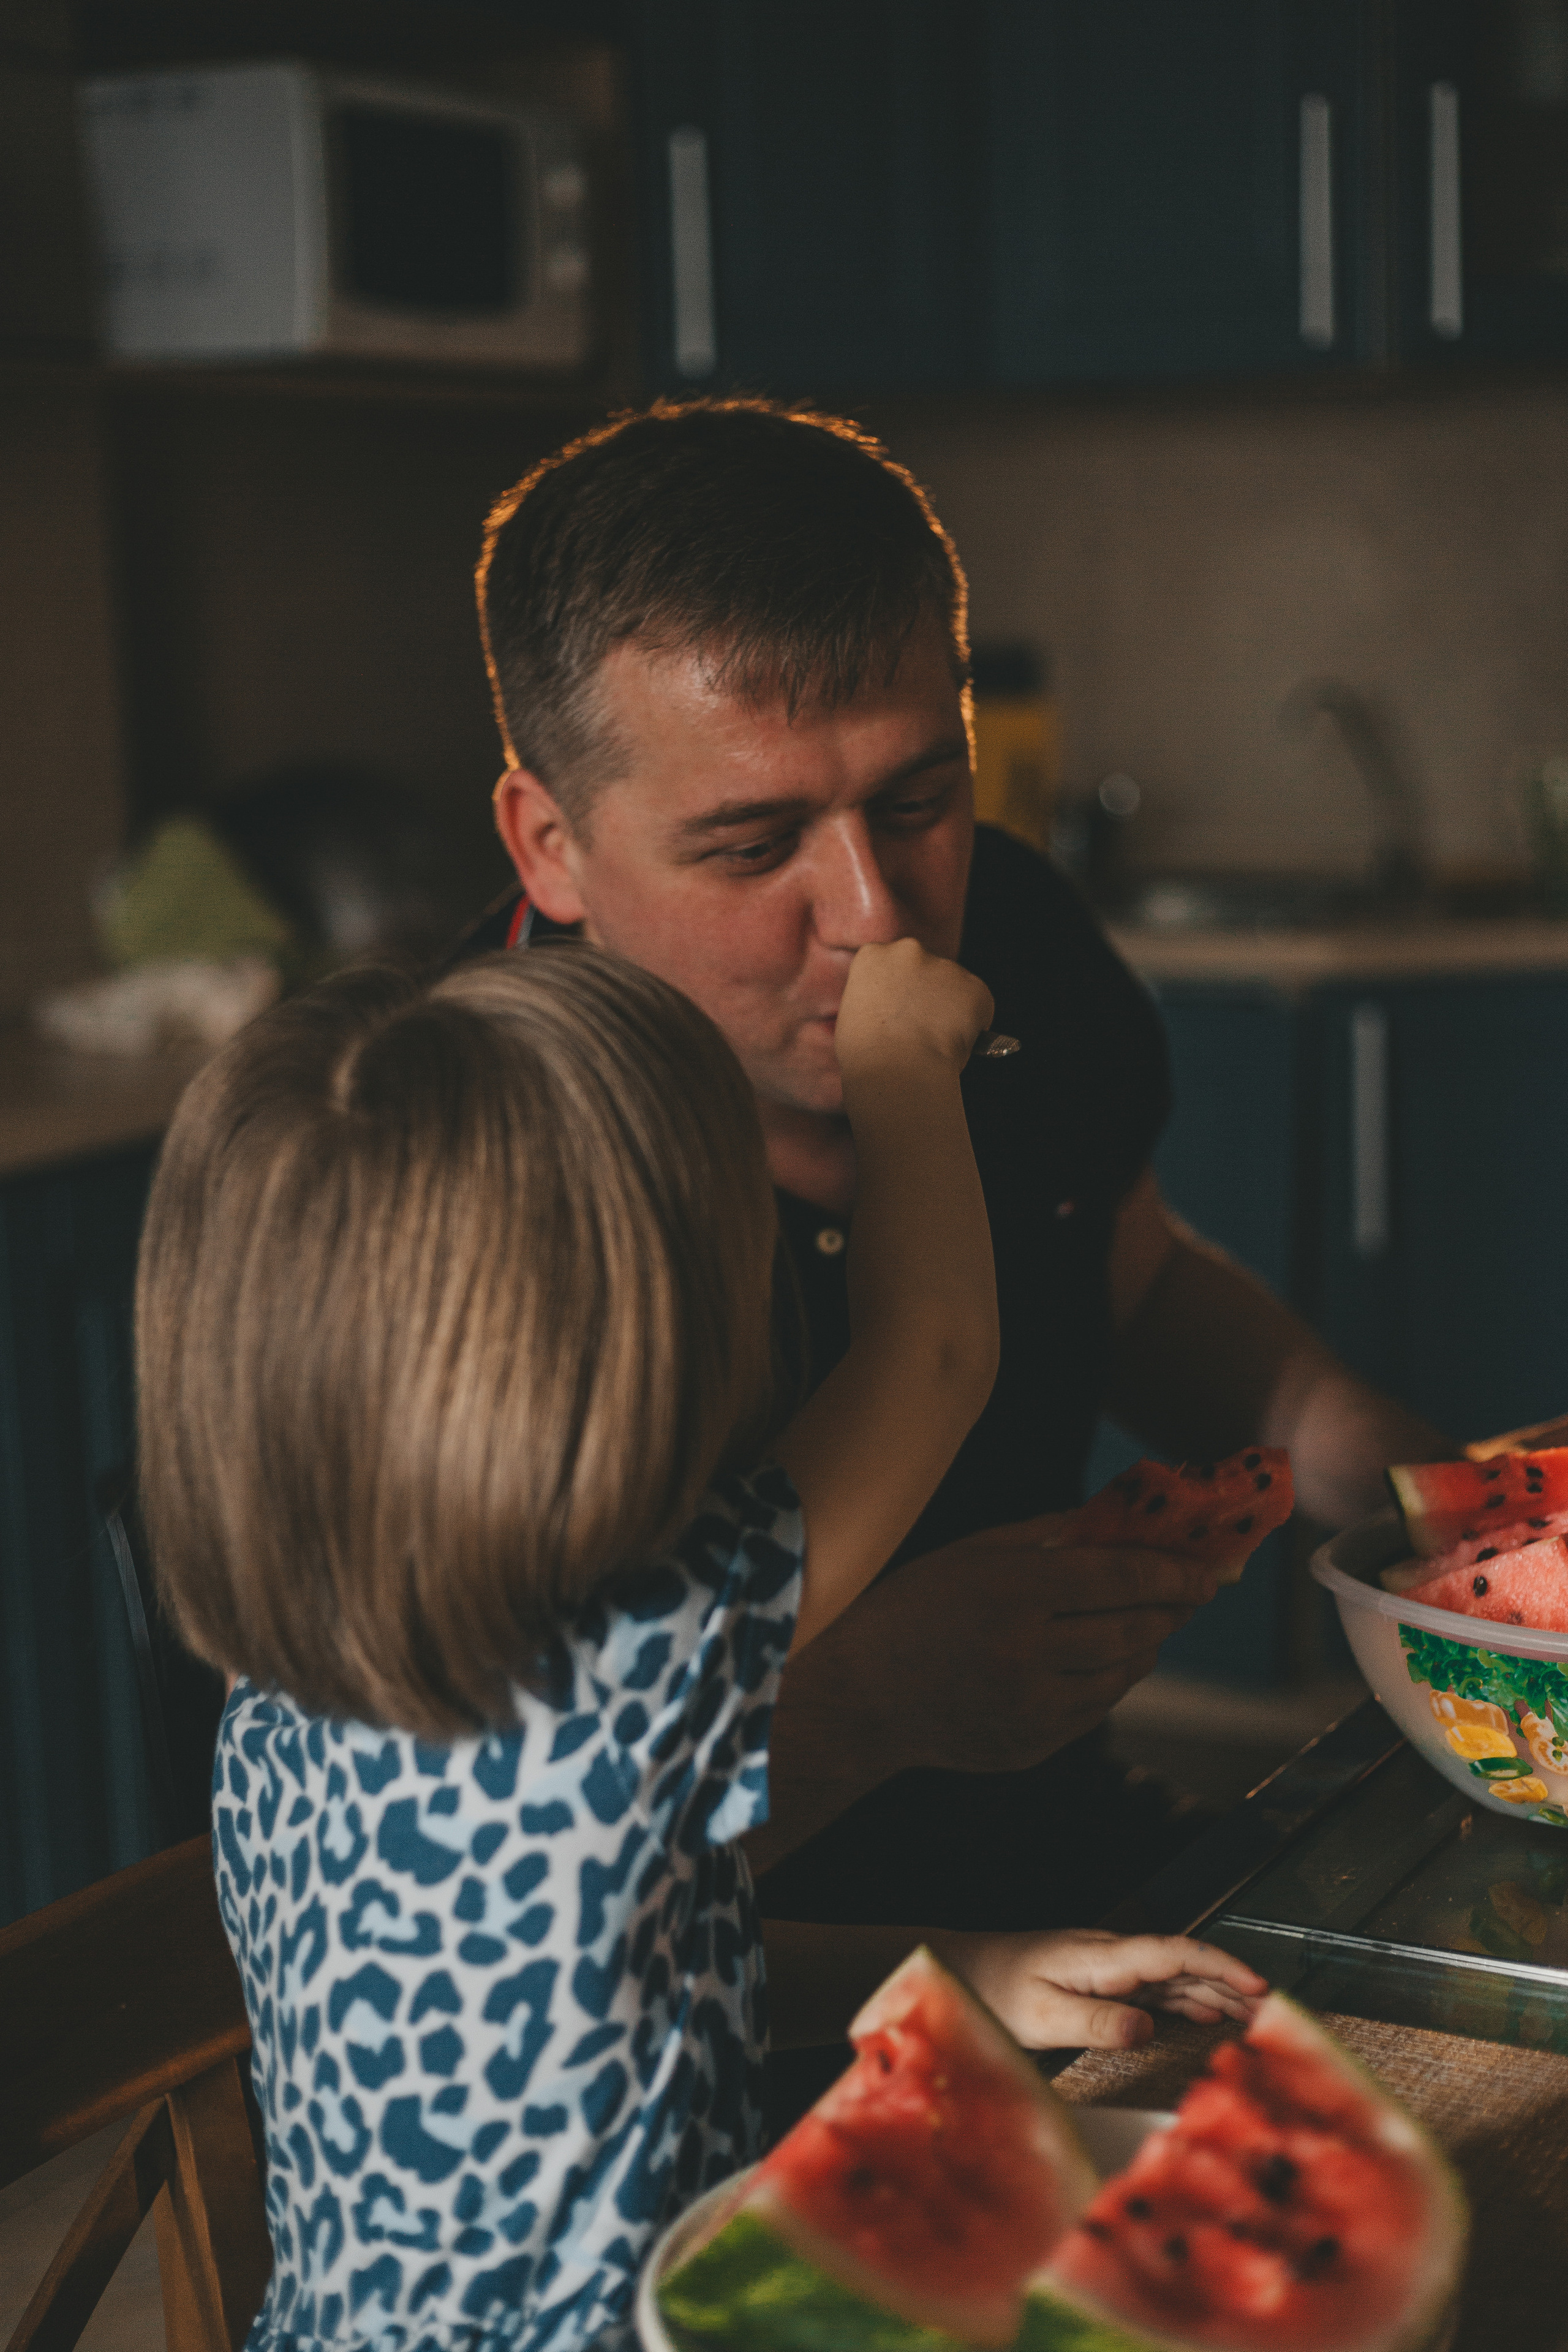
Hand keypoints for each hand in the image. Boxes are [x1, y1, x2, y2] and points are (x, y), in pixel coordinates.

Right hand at [747, 1521, 1222, 1875]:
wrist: (860, 1696)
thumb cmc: (912, 1607)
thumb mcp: (972, 1551)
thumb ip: (1048, 1534)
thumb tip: (1118, 1519)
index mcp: (1010, 1593)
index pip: (1118, 1577)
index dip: (1173, 1571)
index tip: (1209, 1568)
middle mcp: (1025, 1655)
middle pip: (1131, 1629)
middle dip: (1172, 1607)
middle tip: (1195, 1589)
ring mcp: (1030, 1710)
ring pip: (1122, 1674)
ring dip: (1148, 1644)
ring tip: (1154, 1620)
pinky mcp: (1031, 1747)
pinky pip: (1095, 1710)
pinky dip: (1112, 1681)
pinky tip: (1108, 1658)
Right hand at [833, 938, 993, 1081]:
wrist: (896, 1069)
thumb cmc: (866, 1054)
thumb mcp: (853, 1016)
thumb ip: (875, 1001)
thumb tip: (890, 1011)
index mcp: (874, 955)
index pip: (892, 965)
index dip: (899, 991)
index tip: (901, 1012)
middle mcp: (910, 950)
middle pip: (925, 968)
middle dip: (928, 992)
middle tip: (922, 1026)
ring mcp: (945, 966)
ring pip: (954, 986)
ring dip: (951, 1008)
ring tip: (937, 1041)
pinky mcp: (975, 986)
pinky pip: (979, 1004)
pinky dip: (974, 1023)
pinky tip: (956, 1044)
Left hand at [928, 1926, 1267, 2049]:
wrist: (965, 1970)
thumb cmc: (997, 1990)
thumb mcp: (1043, 2015)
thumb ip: (1097, 2021)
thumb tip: (1148, 2028)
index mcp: (1104, 1957)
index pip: (1175, 1953)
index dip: (1220, 1966)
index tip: (1257, 1985)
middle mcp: (1113, 1955)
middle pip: (1184, 1962)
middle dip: (1231, 1979)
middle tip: (1274, 2010)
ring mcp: (1110, 1966)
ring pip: (1175, 1974)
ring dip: (1214, 1989)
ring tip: (1253, 2014)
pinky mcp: (1102, 1981)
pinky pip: (1156, 1987)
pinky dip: (1187, 1998)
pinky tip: (1206, 2014)